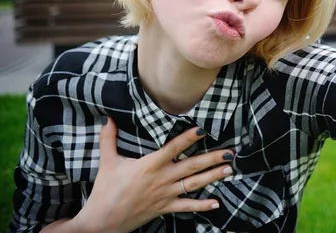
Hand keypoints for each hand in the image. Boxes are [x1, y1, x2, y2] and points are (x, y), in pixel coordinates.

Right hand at [72, 117, 233, 232]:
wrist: (102, 221)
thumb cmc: (106, 190)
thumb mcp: (107, 162)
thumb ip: (108, 139)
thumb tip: (107, 117)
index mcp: (150, 166)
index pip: (173, 148)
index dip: (188, 139)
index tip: (203, 130)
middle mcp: (162, 179)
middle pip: (191, 166)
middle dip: (212, 158)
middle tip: (230, 152)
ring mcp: (166, 195)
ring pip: (194, 184)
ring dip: (213, 177)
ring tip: (229, 170)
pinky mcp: (165, 208)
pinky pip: (187, 206)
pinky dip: (202, 205)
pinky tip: (216, 203)